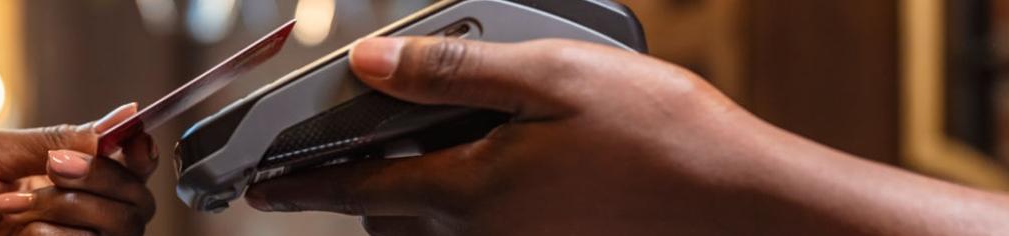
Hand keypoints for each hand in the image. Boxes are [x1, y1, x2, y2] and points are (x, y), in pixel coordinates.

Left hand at [0, 104, 156, 235]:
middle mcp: (67, 215)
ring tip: (6, 206)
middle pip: (134, 204)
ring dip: (61, 208)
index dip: (137, 156)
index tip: (127, 142)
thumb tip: (122, 115)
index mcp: (58, 176)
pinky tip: (7, 230)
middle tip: (54, 168)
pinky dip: (47, 234)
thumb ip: (55, 138)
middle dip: (99, 179)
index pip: (126, 170)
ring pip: (113, 230)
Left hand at [243, 37, 806, 233]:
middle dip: (369, 192)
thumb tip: (368, 63)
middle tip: (363, 155)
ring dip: (420, 204)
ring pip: (437, 234)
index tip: (258, 189)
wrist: (750, 210)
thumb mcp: (552, 76)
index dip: (300, 186)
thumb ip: (451, 71)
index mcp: (468, 194)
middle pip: (393, 220)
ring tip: (439, 159)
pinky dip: (470, 213)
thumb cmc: (664, 138)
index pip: (356, 189)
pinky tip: (509, 179)